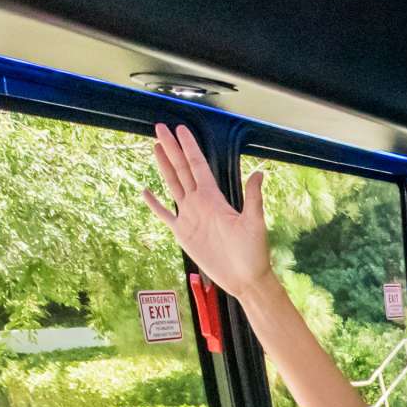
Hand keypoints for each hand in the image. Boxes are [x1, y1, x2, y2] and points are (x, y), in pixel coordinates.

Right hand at [143, 123, 275, 293]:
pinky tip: (146, 192)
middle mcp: (200, 203)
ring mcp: (190, 216)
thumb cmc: (253, 252)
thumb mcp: (254, 222)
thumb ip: (253, 198)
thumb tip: (260, 173)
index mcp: (214, 197)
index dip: (189, 146)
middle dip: (171, 148)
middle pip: (182, 169)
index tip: (180, 129)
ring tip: (155, 147)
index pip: (198, 165)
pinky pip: (165, 215)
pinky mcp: (183, 233)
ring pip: (173, 185)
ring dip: (164, 166)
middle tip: (160, 127)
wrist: (244, 278)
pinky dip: (155, 204)